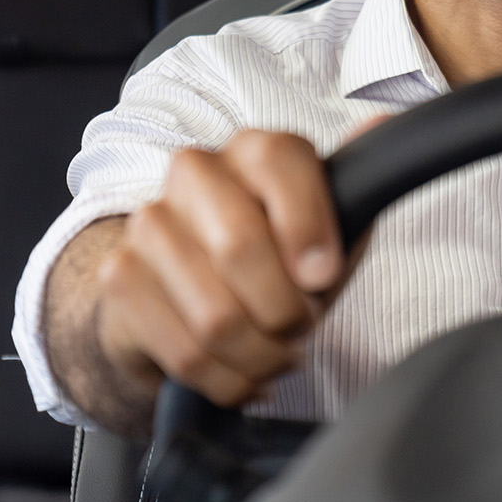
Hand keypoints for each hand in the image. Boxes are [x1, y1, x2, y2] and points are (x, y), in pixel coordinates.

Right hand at [93, 130, 352, 407]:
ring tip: (272, 354)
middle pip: (239, 246)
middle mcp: (194, 172)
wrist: (185, 298)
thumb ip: (354, 192)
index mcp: (253, 151)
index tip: (322, 276)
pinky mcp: (119, 276)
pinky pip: (186, 352)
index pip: (279, 163)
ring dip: (260, 356)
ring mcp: (149, 222)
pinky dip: (227, 379)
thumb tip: (381, 122)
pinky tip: (239, 371)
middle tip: (298, 327)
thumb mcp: (327, 235)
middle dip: (284, 311)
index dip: (307, 227)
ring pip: (216, 316)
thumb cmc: (272, 263)